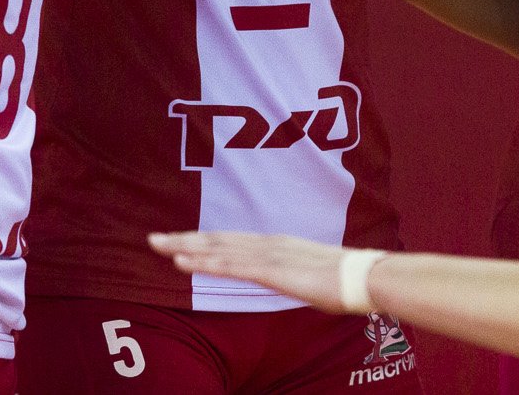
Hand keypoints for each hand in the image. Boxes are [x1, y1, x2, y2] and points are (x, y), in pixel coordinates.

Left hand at [150, 231, 352, 312]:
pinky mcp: (272, 271)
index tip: (180, 240)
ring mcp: (268, 255)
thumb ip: (293, 273)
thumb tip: (288, 278)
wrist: (365, 277)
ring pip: (218, 249)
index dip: (203, 239)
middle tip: (153, 238)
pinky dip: (203, 263)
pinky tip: (183, 263)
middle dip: (184, 238)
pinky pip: (230, 267)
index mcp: (277, 244)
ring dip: (185, 247)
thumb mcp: (311, 273)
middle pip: (218, 238)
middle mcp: (268, 243)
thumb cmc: (346, 279)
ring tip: (157, 245)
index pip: (232, 240)